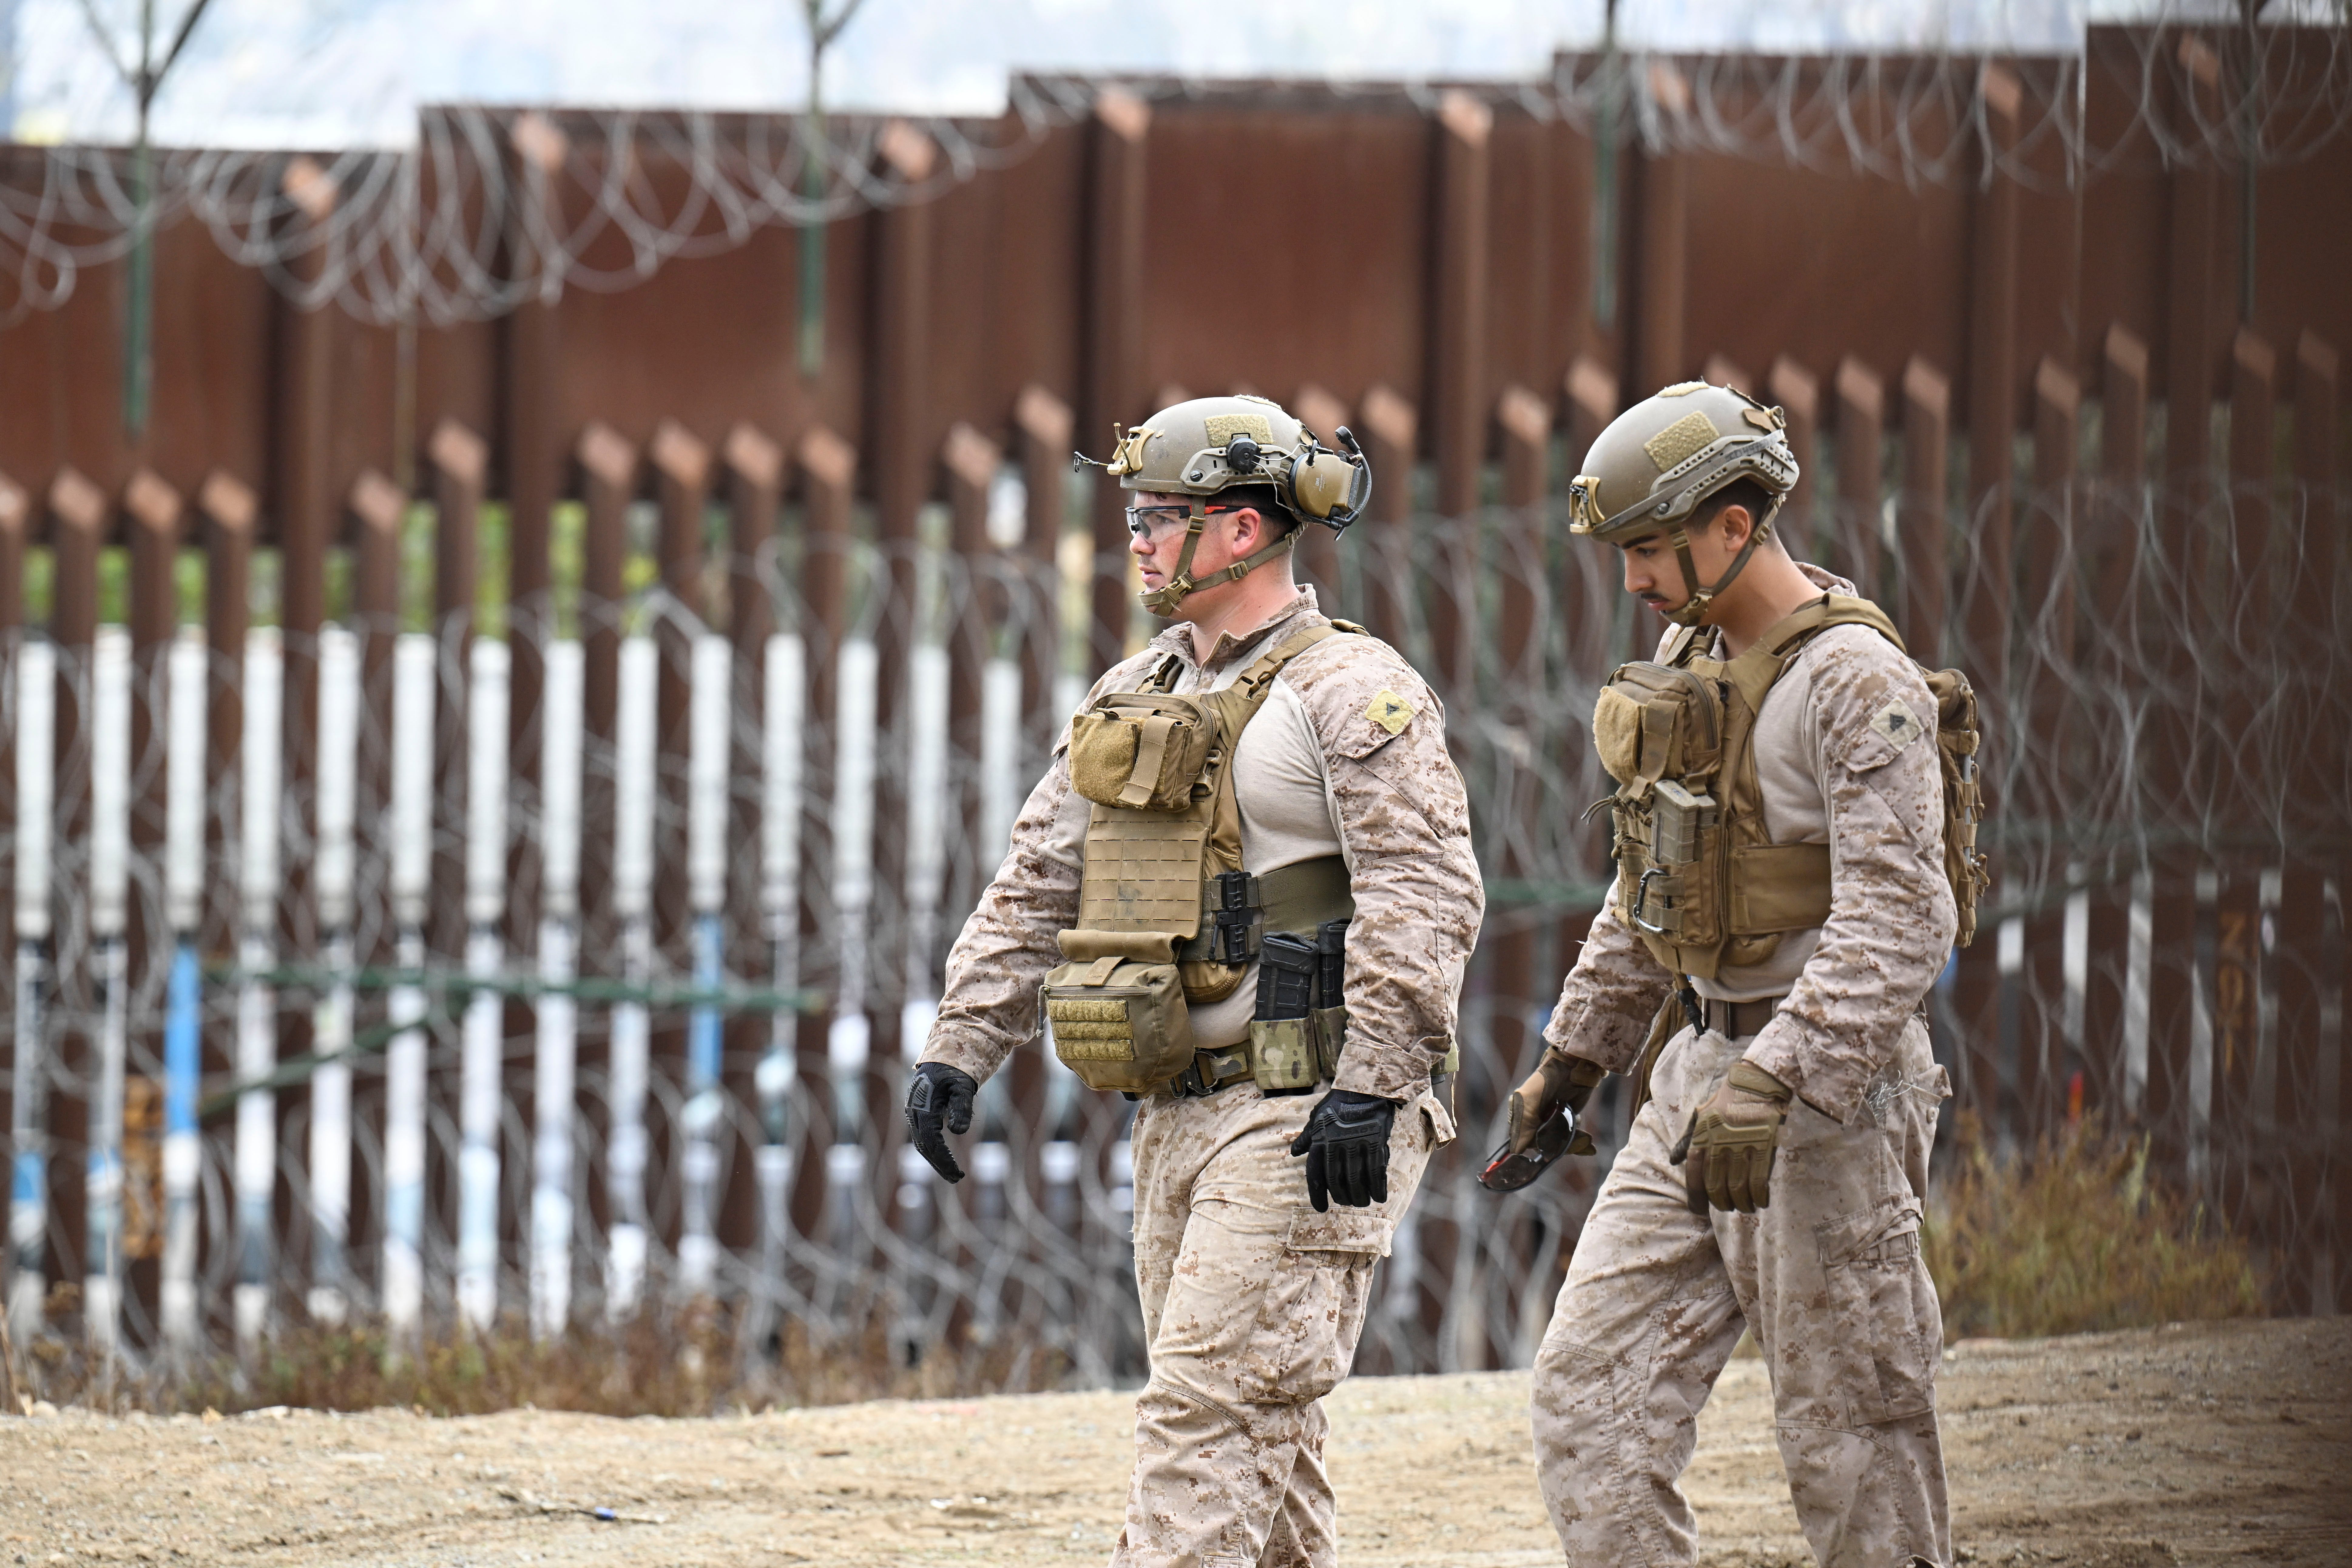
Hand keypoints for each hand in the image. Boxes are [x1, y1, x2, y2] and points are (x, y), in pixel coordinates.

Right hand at [904, 1062, 978, 1182]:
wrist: (941, 1057)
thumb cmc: (954, 1071)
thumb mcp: (962, 1086)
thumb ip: (962, 1106)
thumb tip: (958, 1132)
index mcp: (923, 1106)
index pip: (931, 1140)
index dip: (944, 1158)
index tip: (958, 1172)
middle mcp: (913, 1112)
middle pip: (924, 1146)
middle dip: (940, 1165)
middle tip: (957, 1179)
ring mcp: (913, 1114)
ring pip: (922, 1144)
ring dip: (936, 1161)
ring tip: (953, 1176)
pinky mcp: (917, 1116)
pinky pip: (923, 1138)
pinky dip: (933, 1152)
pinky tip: (945, 1160)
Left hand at [1286, 1090, 1399, 1211]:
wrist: (1364, 1087)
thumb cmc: (1339, 1103)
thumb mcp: (1317, 1118)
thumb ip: (1307, 1137)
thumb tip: (1295, 1152)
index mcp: (1320, 1141)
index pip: (1315, 1175)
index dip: (1317, 1195)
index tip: (1321, 1208)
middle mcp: (1336, 1145)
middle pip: (1337, 1181)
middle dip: (1341, 1197)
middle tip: (1347, 1202)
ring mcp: (1356, 1144)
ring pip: (1357, 1180)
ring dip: (1359, 1196)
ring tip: (1362, 1202)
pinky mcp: (1376, 1143)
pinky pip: (1376, 1172)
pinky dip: (1378, 1188)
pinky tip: (1379, 1196)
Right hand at [1504, 1052, 1605, 1160]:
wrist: (1573, 1068)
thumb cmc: (1546, 1081)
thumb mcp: (1528, 1102)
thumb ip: (1522, 1126)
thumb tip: (1515, 1152)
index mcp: (1520, 1116)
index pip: (1523, 1141)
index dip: (1535, 1148)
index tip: (1548, 1151)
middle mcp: (1535, 1120)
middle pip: (1543, 1145)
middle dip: (1559, 1147)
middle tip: (1572, 1143)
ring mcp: (1552, 1121)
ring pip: (1559, 1144)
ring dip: (1573, 1145)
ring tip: (1585, 1140)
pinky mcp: (1568, 1120)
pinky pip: (1571, 1138)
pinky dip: (1580, 1142)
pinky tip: (1588, 1144)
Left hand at [1668, 1059, 1791, 1213]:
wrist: (1755, 1084)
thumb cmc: (1726, 1101)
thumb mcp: (1701, 1116)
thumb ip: (1688, 1140)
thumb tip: (1674, 1162)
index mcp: (1701, 1138)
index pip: (1693, 1177)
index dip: (1695, 1199)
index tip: (1700, 1210)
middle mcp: (1718, 1145)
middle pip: (1716, 1188)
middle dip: (1721, 1204)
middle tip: (1728, 1207)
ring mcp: (1741, 1147)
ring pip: (1738, 1189)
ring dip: (1742, 1204)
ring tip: (1746, 1207)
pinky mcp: (1763, 1147)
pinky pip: (1759, 1181)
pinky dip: (1759, 1196)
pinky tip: (1761, 1201)